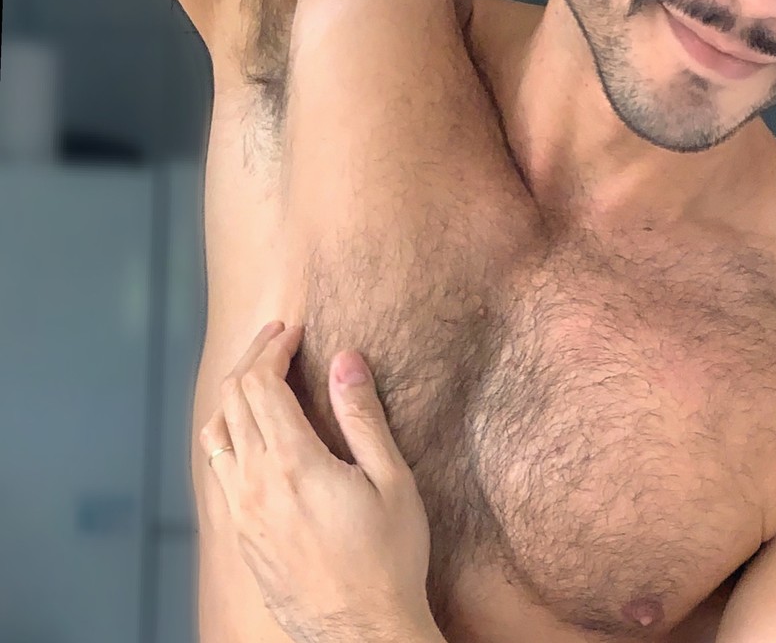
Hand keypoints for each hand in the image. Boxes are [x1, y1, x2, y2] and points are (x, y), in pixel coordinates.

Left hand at [200, 322, 441, 642]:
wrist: (361, 633)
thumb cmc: (388, 557)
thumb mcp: (391, 481)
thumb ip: (362, 416)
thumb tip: (345, 358)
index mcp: (292, 463)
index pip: (261, 384)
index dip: (274, 347)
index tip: (294, 330)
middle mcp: (254, 484)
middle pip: (233, 399)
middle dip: (253, 358)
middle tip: (278, 338)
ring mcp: (240, 512)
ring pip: (216, 433)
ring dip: (235, 394)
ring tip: (261, 376)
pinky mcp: (238, 535)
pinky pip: (217, 468)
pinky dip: (227, 432)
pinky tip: (250, 431)